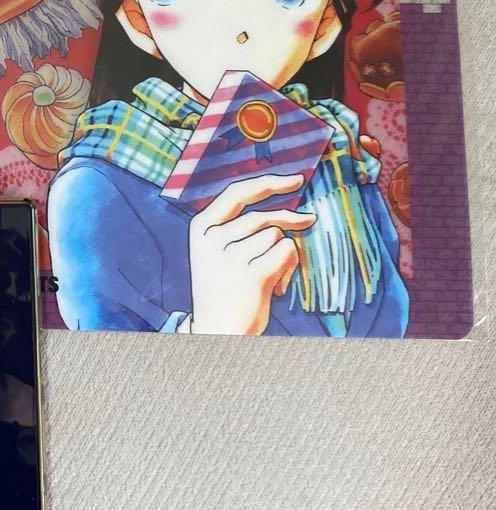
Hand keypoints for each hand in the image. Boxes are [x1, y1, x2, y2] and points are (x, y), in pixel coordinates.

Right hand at [188, 174, 316, 335]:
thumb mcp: (217, 252)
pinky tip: (276, 286)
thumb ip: (239, 227)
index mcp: (200, 227)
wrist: (217, 330)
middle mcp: (212, 239)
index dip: (268, 183)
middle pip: (262, 215)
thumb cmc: (224, 289)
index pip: (236, 193)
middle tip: (310, 218)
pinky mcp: (252, 273)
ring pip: (276, 235)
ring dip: (283, 254)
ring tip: (270, 277)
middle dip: (290, 217)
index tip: (295, 179)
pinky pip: (285, 253)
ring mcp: (230, 256)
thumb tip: (288, 210)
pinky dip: (289, 267)